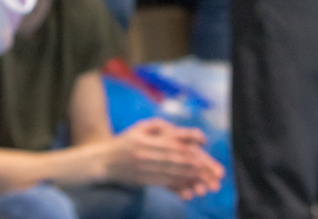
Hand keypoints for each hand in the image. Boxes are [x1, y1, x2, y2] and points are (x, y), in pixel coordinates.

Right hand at [105, 120, 223, 198]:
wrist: (103, 161)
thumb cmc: (126, 141)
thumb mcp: (140, 127)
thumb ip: (160, 126)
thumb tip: (181, 131)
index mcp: (146, 139)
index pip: (172, 144)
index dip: (190, 149)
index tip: (204, 153)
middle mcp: (145, 154)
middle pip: (175, 161)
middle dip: (197, 168)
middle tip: (213, 174)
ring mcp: (143, 169)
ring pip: (171, 175)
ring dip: (191, 180)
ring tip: (206, 185)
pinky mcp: (143, 181)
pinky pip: (163, 185)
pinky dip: (178, 188)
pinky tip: (190, 192)